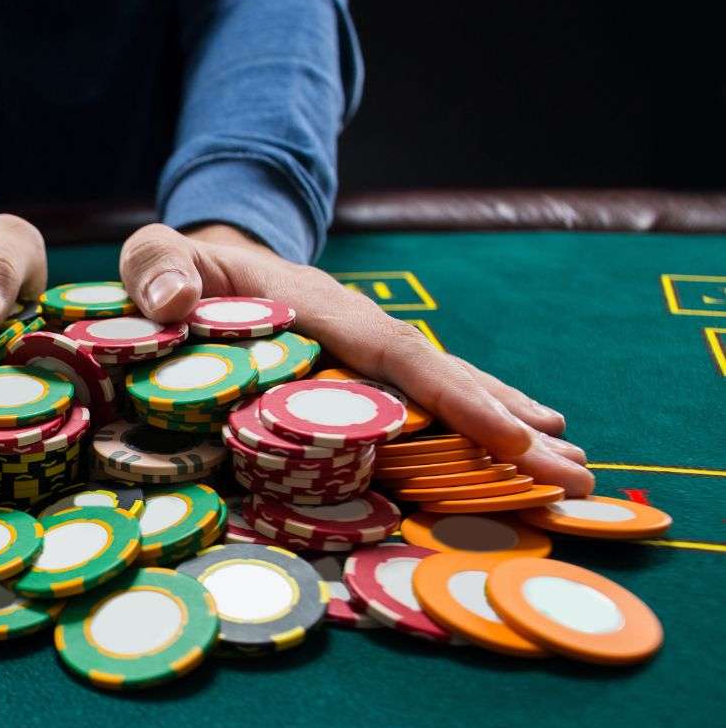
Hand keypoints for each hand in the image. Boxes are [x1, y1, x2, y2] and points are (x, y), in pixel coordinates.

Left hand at [118, 223, 593, 495]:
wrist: (196, 262)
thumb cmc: (175, 268)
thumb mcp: (153, 256)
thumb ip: (156, 269)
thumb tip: (173, 303)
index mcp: (310, 303)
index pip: (386, 350)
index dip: (444, 394)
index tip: (503, 435)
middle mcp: (350, 325)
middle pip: (435, 374)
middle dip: (504, 423)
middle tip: (575, 471)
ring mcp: (356, 348)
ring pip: (439, 388)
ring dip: (503, 429)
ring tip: (569, 467)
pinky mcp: (353, 371)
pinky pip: (416, 401)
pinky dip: (466, 426)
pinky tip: (509, 453)